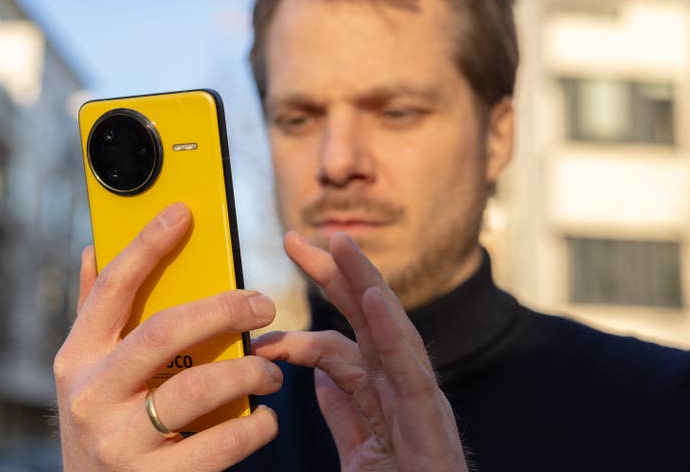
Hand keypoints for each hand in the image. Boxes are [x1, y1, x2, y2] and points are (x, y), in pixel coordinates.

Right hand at [54, 202, 280, 470]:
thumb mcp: (82, 373)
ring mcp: (118, 440)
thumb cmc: (100, 425)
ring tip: (270, 370)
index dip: (147, 245)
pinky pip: (217, 445)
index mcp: (77, 359)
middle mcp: (91, 395)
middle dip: (221, 309)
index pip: (112, 289)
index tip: (183, 212)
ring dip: (246, 372)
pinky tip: (266, 419)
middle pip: (163, 331)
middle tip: (263, 303)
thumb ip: (92, 314)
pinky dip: (253, 428)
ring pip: (196, 388)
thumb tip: (95, 248)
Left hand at [253, 231, 466, 470]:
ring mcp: (417, 399)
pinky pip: (409, 365)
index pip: (340, 345)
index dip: (300, 329)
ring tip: (340, 245)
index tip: (260, 328)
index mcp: (381, 396)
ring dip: (364, 282)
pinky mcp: (429, 419)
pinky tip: (369, 296)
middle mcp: (401, 388)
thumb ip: (346, 414)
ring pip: (391, 328)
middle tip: (296, 240)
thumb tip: (323, 379)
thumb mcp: (359, 453)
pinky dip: (390, 328)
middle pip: (366, 321)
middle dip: (335, 276)